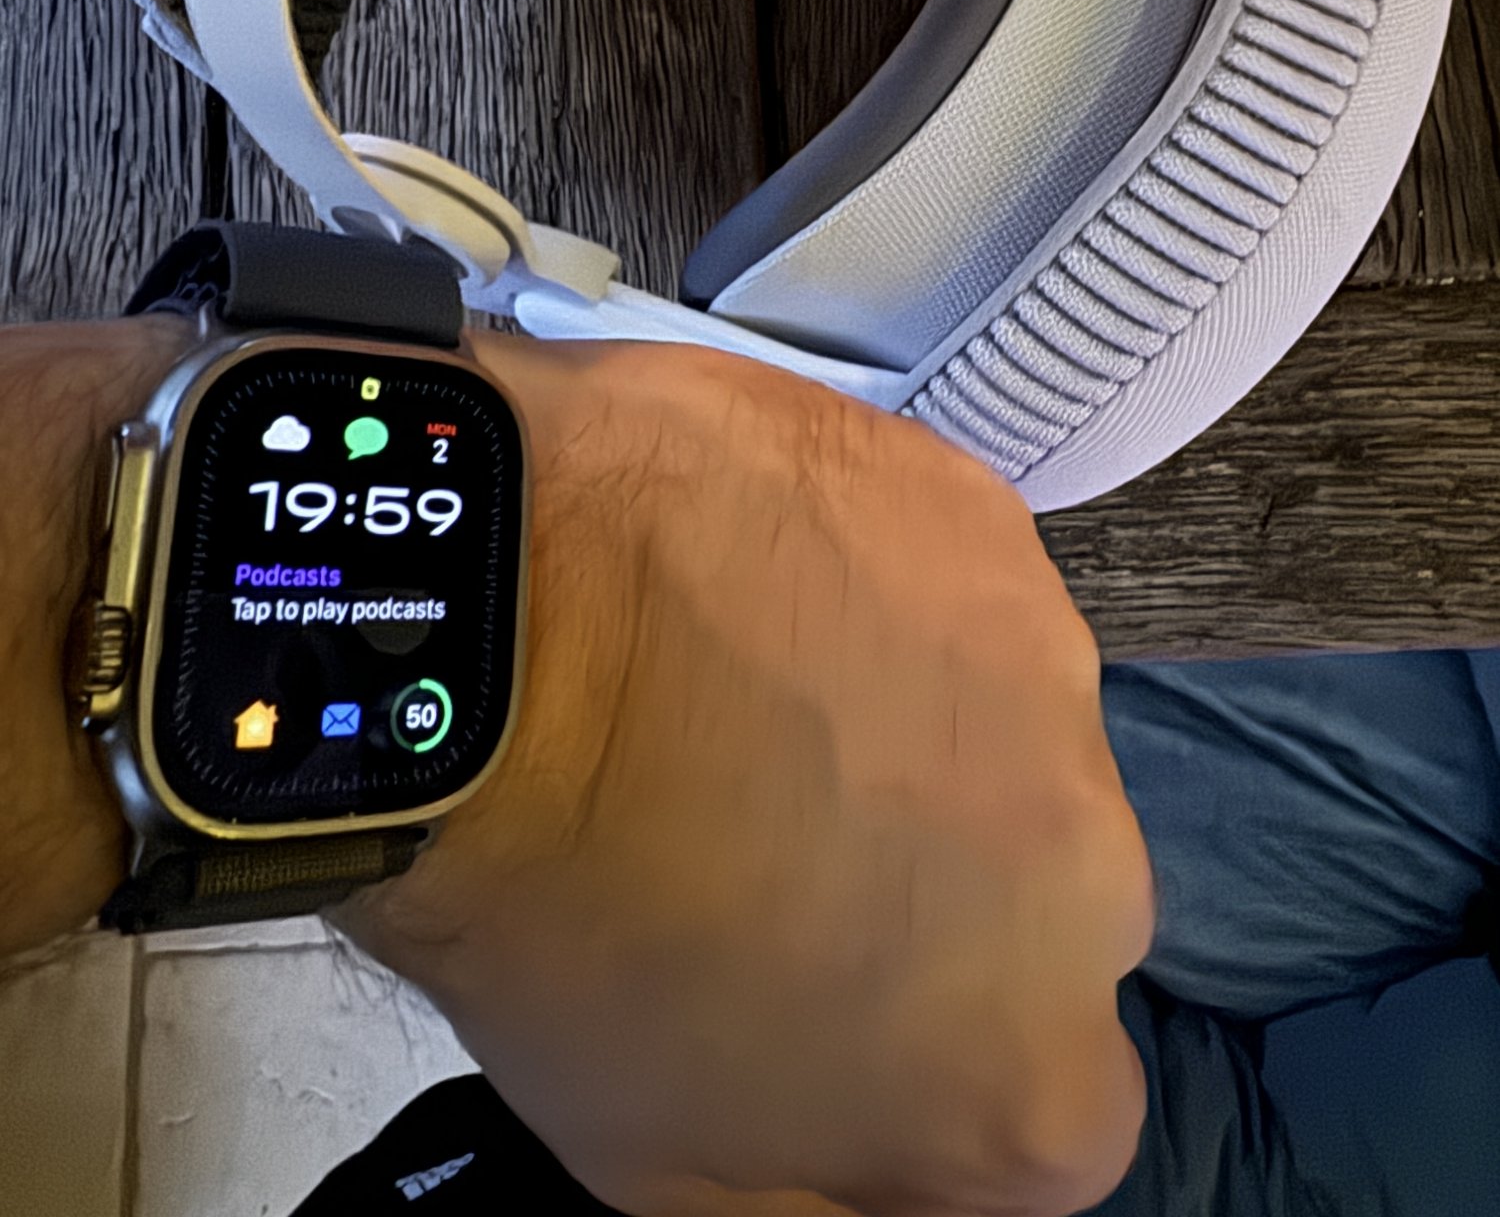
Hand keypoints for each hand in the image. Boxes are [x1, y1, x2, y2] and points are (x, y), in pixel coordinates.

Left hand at [340, 338, 1154, 1216]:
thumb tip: (881, 1159)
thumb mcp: (660, 1160)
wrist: (491, 638)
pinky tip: (746, 575)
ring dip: (913, 722)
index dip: (929, 1060)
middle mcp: (1093, 877)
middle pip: (1040, 903)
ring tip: (742, 682)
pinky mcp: (983, 516)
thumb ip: (820, 1188)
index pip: (1040, 1110)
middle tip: (777, 826)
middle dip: (943, 883)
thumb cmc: (559, 914)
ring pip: (1003, 724)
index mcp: (1032, 1080)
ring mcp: (1050, 671)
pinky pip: (947, 577)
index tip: (825, 998)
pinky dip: (876, 586)